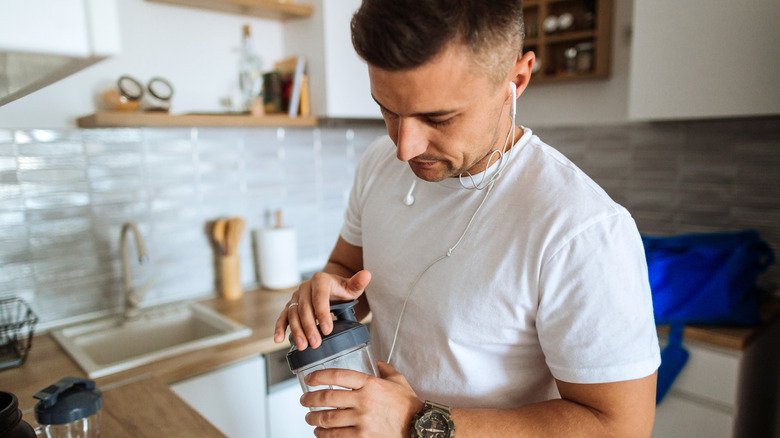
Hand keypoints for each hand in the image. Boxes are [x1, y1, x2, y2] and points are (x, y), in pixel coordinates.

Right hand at [274, 270, 371, 350]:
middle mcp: (305, 287)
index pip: (320, 296)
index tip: (328, 329)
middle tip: (316, 343)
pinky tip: (278, 339)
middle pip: (305, 308)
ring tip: (303, 346)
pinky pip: (283, 317)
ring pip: (293, 314)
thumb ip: (358, 283)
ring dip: (296, 331)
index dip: (322, 313)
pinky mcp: (290, 306)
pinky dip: (279, 328)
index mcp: (320, 280)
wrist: (330, 289)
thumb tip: (367, 274)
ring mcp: (296, 297)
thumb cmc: (342, 290)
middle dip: (310, 327)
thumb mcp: (352, 287)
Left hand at [301, 361, 423, 437]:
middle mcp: (363, 400)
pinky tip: (320, 433)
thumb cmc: (409, 406)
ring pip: (328, 418)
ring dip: (314, 418)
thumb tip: (376, 362)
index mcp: (370, 384)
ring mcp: (362, 420)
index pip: (338, 375)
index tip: (310, 379)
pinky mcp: (362, 437)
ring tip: (310, 418)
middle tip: (304, 401)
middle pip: (328, 397)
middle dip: (310, 399)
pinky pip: (335, 436)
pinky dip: (323, 435)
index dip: (319, 376)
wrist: (420, 428)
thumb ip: (385, 369)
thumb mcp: (398, 381)